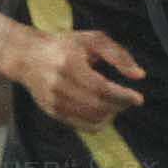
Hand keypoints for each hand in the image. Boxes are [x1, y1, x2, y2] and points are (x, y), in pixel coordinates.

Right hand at [5, 27, 145, 127]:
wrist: (27, 56)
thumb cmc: (65, 45)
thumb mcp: (92, 40)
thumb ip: (118, 55)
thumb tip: (139, 75)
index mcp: (69, 65)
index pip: (101, 88)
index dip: (122, 96)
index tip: (138, 98)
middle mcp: (59, 85)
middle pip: (98, 105)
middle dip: (119, 105)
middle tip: (129, 99)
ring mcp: (54, 101)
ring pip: (91, 119)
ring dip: (111, 115)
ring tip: (116, 104)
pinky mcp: (52, 112)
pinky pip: (82, 126)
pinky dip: (99, 122)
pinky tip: (104, 112)